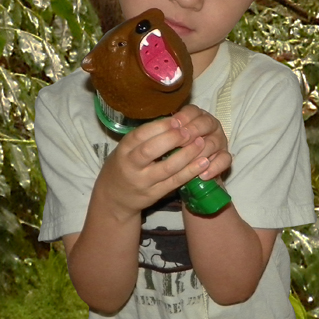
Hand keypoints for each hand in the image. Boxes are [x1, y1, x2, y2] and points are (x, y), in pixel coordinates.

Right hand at [95, 117, 210, 218]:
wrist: (115, 198)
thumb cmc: (125, 166)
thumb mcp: (127, 150)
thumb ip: (146, 138)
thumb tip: (175, 120)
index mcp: (123, 150)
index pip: (139, 135)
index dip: (159, 127)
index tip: (176, 120)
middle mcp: (131, 166)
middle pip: (150, 150)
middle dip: (172, 138)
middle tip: (189, 131)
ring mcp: (143, 182)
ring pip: (167, 168)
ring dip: (187, 154)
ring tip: (201, 143)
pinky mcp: (155, 194)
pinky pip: (175, 182)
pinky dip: (191, 172)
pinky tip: (203, 162)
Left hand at [172, 105, 231, 180]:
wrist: (189, 171)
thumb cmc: (175, 151)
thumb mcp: (169, 140)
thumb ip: (168, 133)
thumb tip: (163, 128)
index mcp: (195, 116)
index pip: (192, 111)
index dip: (183, 117)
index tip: (173, 126)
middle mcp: (210, 125)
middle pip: (206, 123)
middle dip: (193, 132)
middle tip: (182, 142)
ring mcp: (219, 141)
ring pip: (214, 143)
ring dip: (201, 152)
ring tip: (188, 161)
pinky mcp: (225, 157)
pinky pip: (224, 160)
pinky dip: (214, 168)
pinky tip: (202, 176)